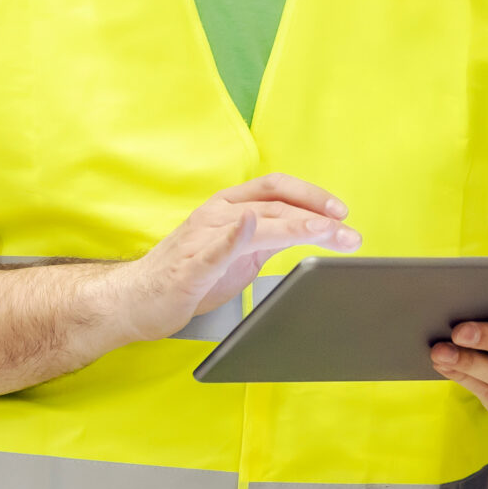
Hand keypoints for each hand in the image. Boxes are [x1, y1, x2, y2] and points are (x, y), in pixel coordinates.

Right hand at [105, 174, 360, 345]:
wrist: (136, 300)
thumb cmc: (188, 277)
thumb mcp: (238, 253)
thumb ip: (269, 238)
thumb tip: (314, 232)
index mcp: (227, 207)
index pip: (275, 188)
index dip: (311, 195)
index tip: (342, 212)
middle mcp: (215, 214)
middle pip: (274, 206)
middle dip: (317, 219)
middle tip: (351, 236)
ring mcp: (200, 238)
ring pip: (255, 222)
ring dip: (295, 227)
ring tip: (327, 234)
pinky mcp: (189, 267)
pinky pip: (214, 248)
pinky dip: (235, 235)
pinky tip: (252, 226)